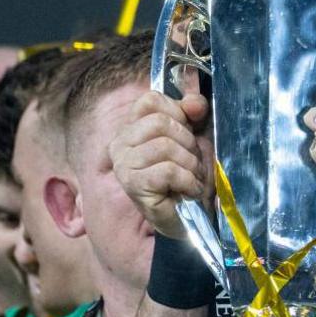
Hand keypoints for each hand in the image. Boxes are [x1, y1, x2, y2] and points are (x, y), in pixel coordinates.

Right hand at [109, 91, 212, 239]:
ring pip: (165, 146)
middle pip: (161, 123)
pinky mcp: (133, 185)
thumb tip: (193, 102)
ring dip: (189, 164)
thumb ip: (193, 113)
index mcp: (132, 127)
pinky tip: (188, 190)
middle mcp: (120, 144)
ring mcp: (123, 165)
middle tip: (191, 163)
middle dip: (187, 142)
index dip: (178, 112)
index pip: (151, 100)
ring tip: (190, 178)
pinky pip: (168, 170)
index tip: (188, 132)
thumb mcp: (195, 136)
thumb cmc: (188, 175)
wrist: (188, 217)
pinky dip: (187, 181)